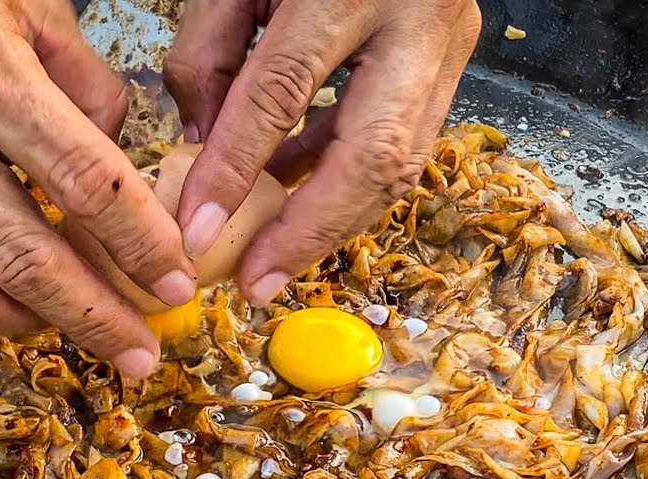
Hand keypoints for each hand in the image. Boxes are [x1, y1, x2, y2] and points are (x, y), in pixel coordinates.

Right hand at [0, 0, 196, 377]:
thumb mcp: (25, 4)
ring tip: (79, 329)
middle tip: (141, 354)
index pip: (85, 184)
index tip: (178, 283)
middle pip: (26, 260)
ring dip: (31, 327)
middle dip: (97, 319)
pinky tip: (11, 306)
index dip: (141, 246)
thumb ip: (87, 85)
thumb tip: (125, 164)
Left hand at [165, 0, 481, 304]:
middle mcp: (420, 17)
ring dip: (334, 220)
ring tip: (273, 258)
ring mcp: (450, 42)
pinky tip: (299, 196)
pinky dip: (347, 180)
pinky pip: (402, 144)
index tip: (195, 230)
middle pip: (374, 156)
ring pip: (401, 164)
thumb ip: (211, 52)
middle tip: (257, 282)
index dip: (234, 169)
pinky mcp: (453, 63)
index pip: (282, 89)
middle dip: (310, 233)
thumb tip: (203, 148)